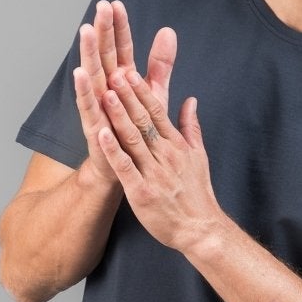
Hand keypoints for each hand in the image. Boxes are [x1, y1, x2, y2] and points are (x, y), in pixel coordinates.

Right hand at [74, 0, 175, 188]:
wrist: (126, 168)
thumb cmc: (136, 129)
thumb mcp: (153, 93)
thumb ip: (159, 64)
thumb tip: (168, 31)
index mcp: (122, 79)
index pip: (121, 47)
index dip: (119, 27)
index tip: (117, 3)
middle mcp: (106, 88)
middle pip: (104, 54)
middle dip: (102, 30)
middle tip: (101, 6)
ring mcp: (98, 106)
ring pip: (93, 74)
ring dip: (88, 52)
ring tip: (85, 30)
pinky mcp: (94, 127)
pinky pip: (88, 106)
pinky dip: (84, 91)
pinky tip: (79, 73)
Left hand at [96, 64, 225, 254]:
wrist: (201, 230)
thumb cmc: (197, 195)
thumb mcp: (199, 156)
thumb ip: (192, 127)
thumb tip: (190, 101)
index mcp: (176, 145)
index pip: (157, 112)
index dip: (141, 91)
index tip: (128, 71)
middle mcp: (165, 155)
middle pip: (143, 120)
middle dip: (127, 96)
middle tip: (112, 72)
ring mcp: (153, 173)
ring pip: (133, 139)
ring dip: (118, 116)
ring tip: (105, 94)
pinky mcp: (142, 193)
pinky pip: (125, 168)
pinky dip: (113, 151)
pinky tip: (101, 134)